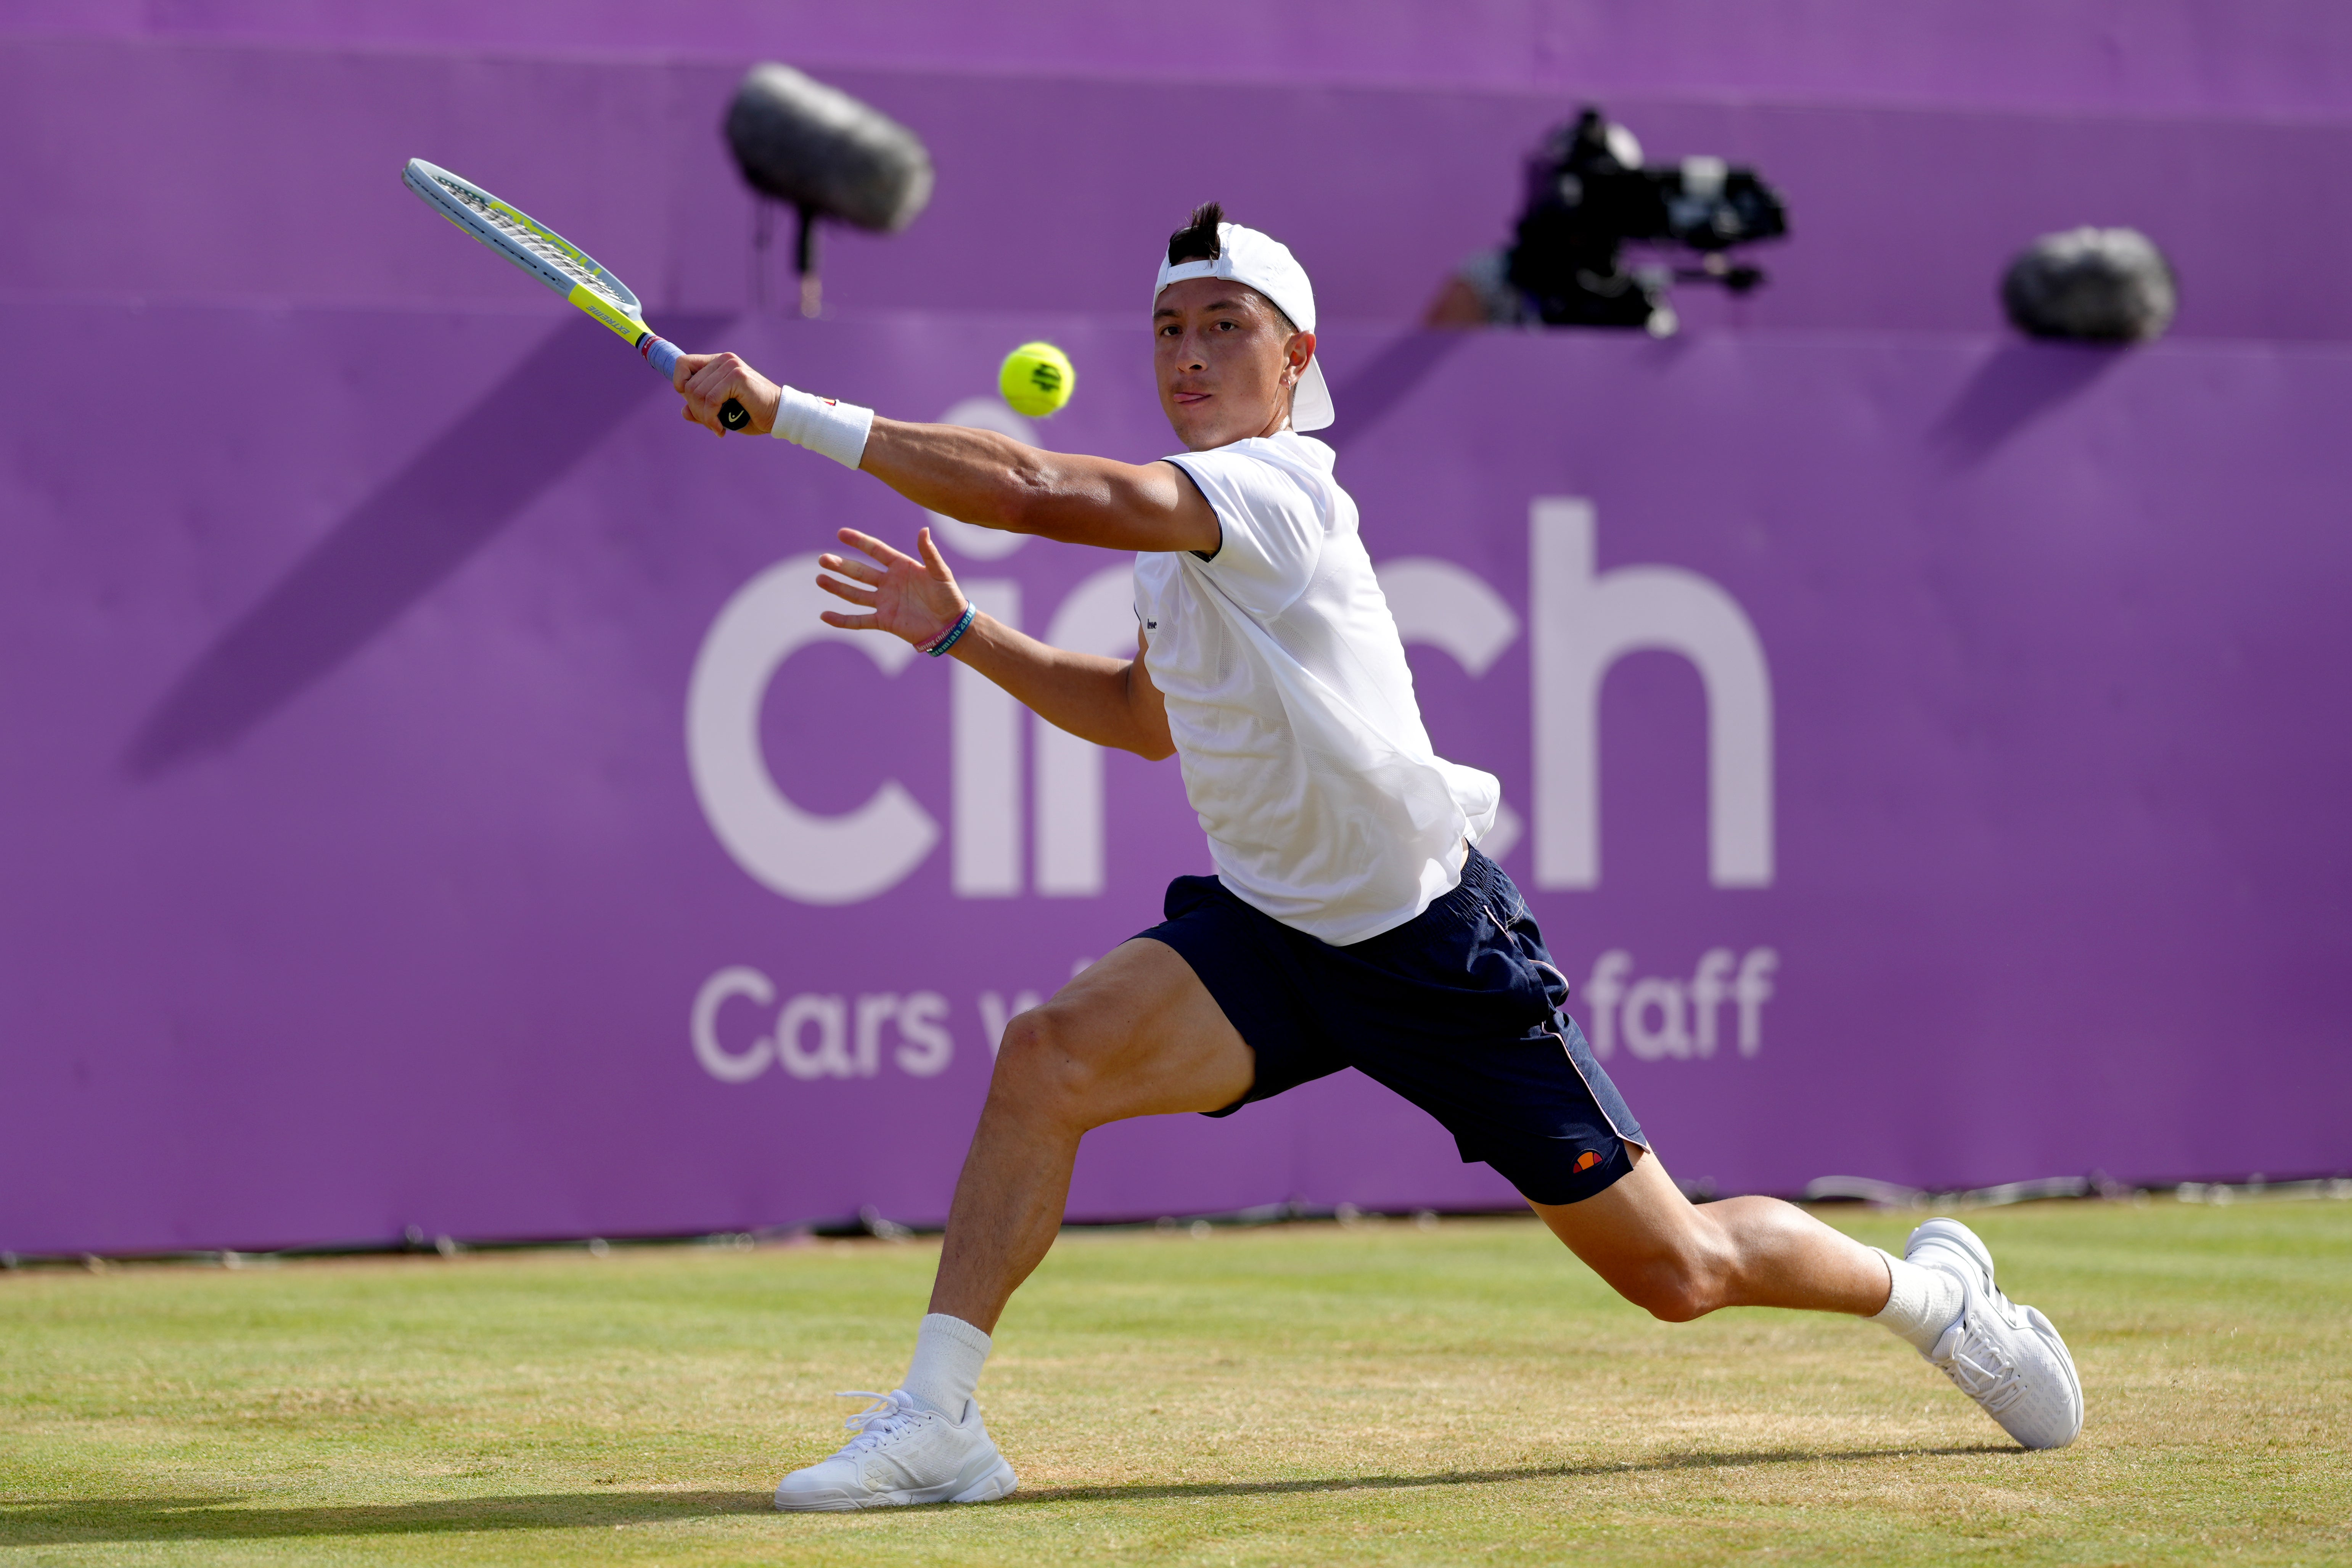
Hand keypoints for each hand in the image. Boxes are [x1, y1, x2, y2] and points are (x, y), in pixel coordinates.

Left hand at [674, 351, 781, 436]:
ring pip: (697, 394)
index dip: (680, 385)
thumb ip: (702, 409)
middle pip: (688, 385)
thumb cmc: (753, 414)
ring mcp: (731, 366)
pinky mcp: (738, 377)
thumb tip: (684, 411)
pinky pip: (711, 400)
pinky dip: (712, 419)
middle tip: (711, 424)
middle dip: (696, 410)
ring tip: (717, 427)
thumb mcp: (722, 412)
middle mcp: (723, 360)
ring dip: (704, 417)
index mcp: (718, 362)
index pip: (682, 364)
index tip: (695, 405)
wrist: (779, 416)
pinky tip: (721, 430)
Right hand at [816, 527, 970, 647]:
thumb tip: (923, 530)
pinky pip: (859, 621)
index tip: (841, 533)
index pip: (875, 550)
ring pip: (855, 593)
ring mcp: (885, 602)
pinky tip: (825, 616)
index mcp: (901, 567)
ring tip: (820, 579)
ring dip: (837, 587)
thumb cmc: (949, 596)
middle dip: (841, 565)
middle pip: (860, 571)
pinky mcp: (884, 620)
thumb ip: (929, 553)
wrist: (951, 625)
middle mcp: (889, 583)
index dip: (859, 542)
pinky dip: (842, 620)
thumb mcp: (940, 572)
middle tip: (823, 559)